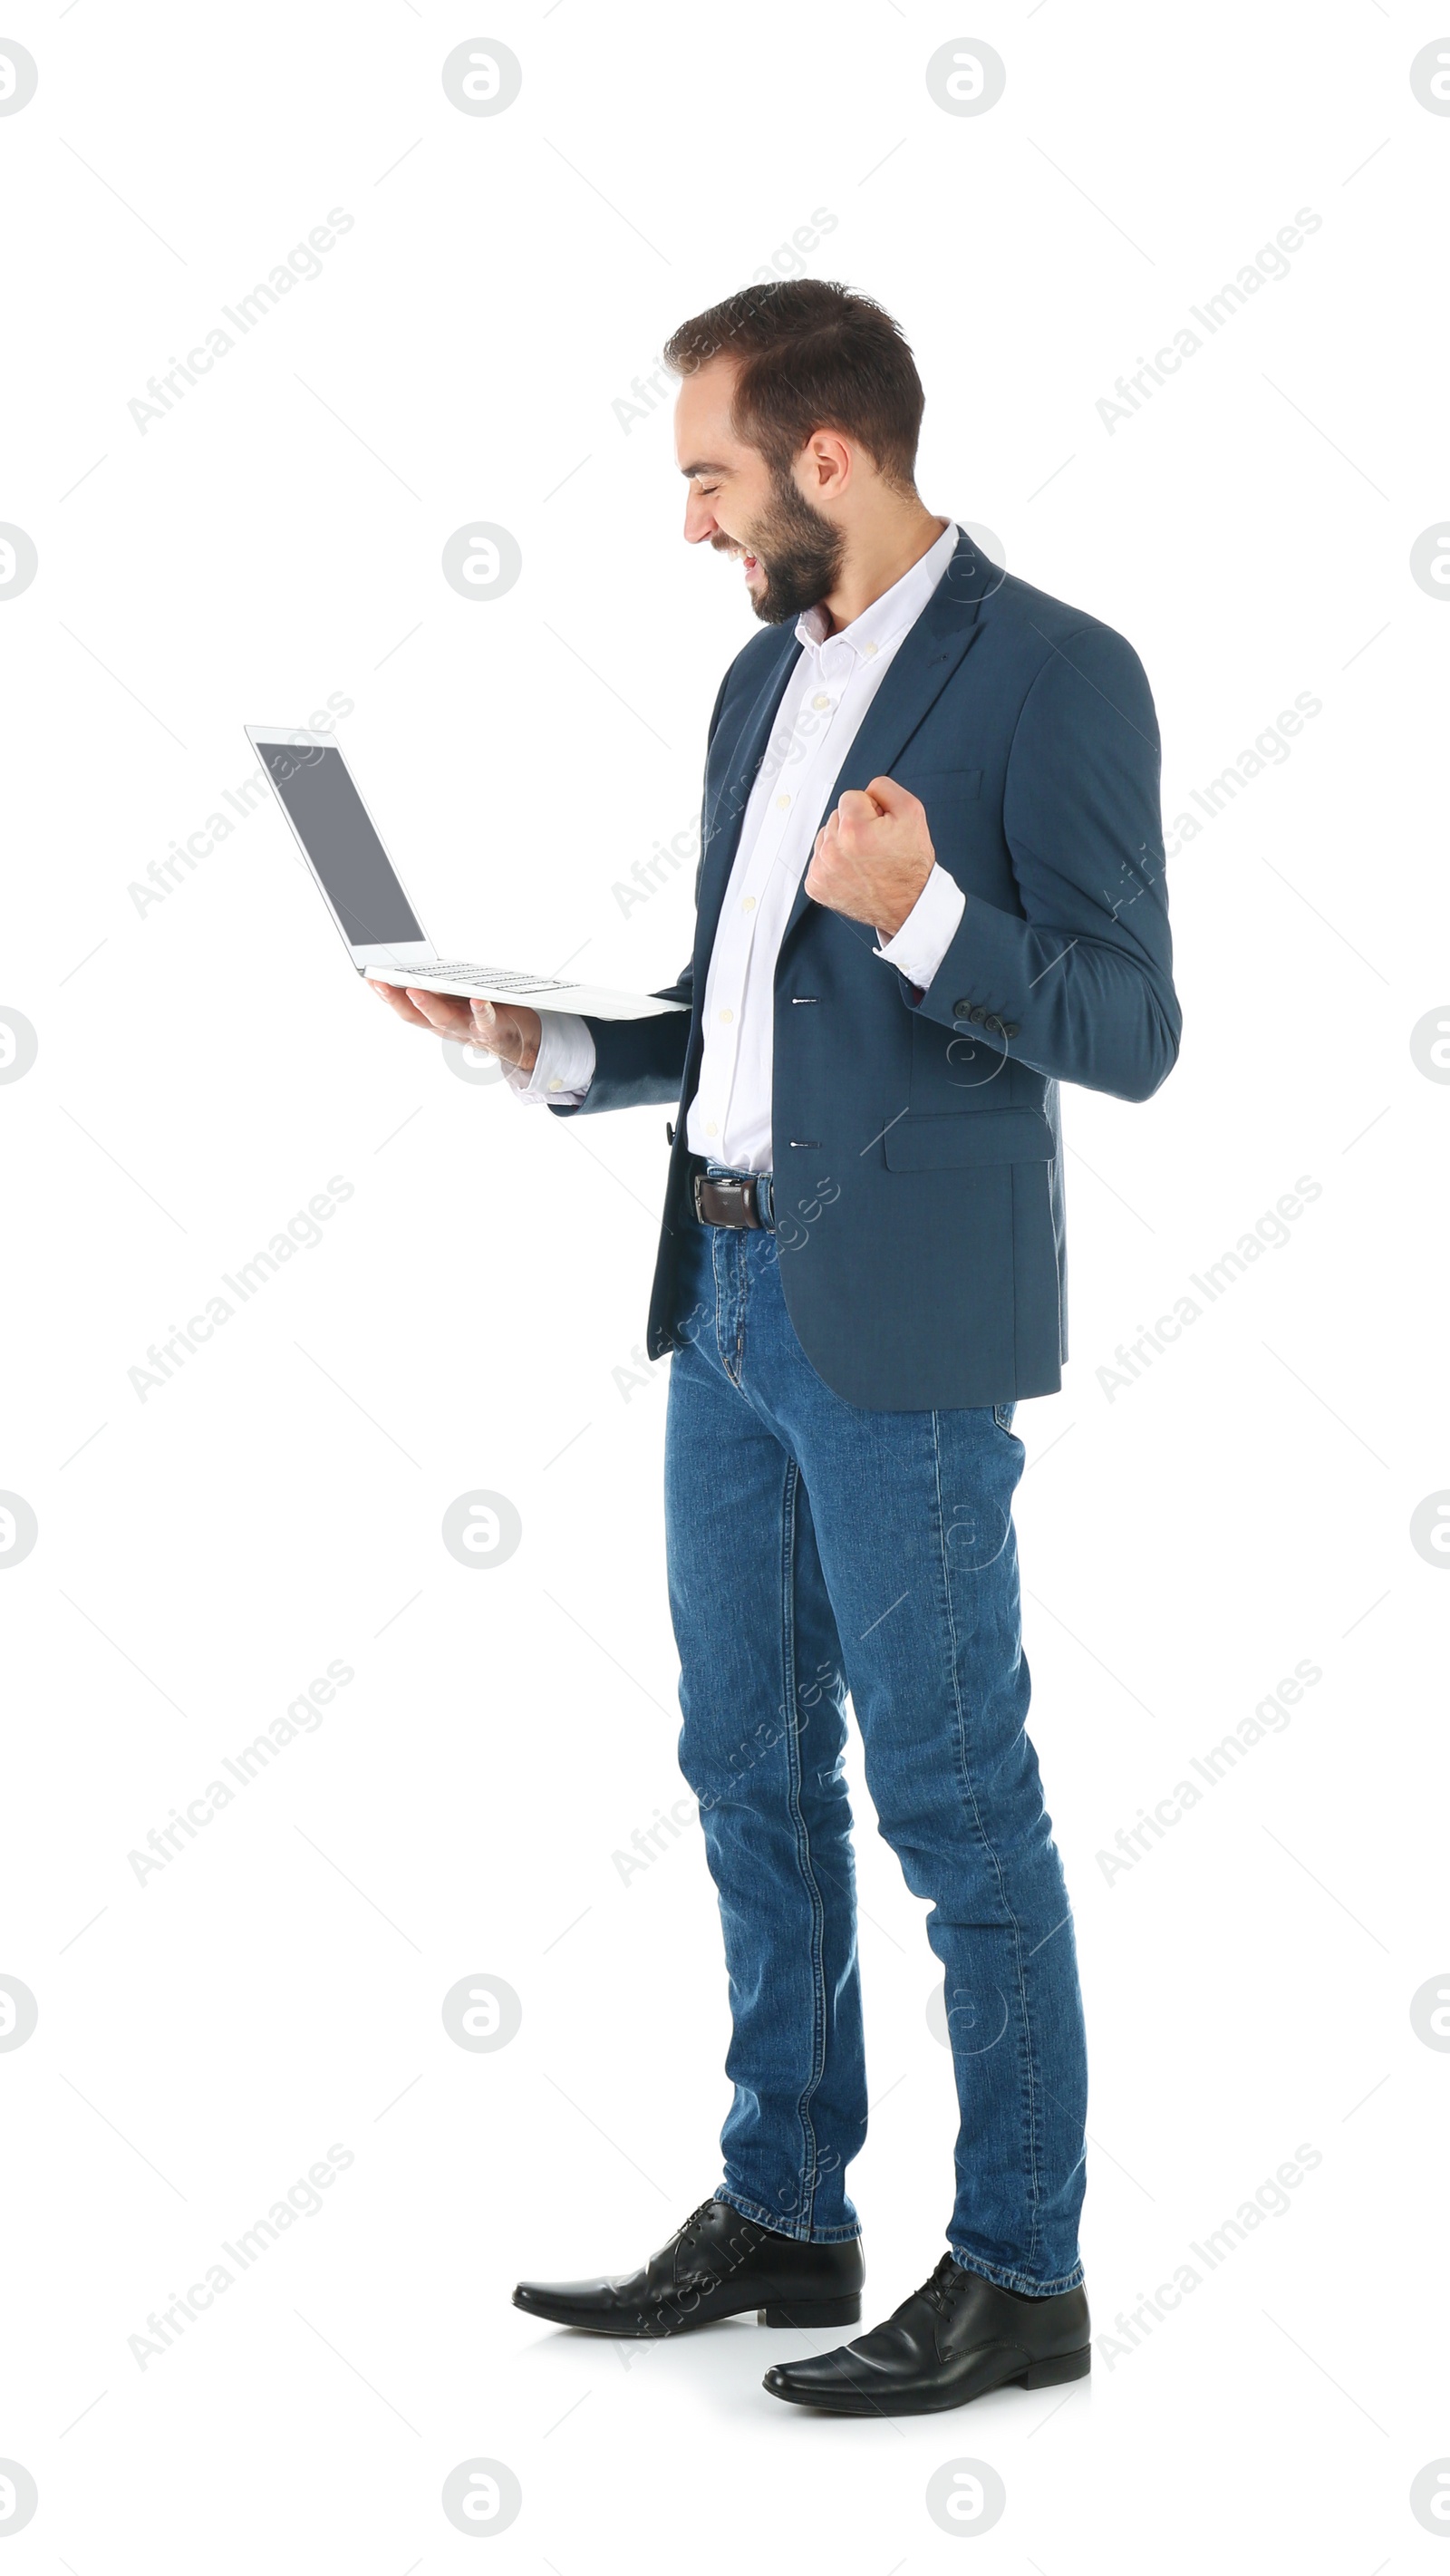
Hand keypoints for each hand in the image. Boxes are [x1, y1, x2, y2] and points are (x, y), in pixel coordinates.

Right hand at [369, 979, 540, 1072]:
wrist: (518, 1040)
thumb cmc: (481, 1013)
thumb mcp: (453, 999)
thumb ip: (435, 984)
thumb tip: (412, 960)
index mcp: (433, 1015)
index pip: (402, 1005)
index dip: (383, 993)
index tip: (367, 975)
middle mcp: (446, 1025)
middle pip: (413, 1016)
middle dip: (394, 999)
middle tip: (378, 982)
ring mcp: (467, 1028)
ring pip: (442, 1020)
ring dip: (427, 1006)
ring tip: (415, 990)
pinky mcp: (492, 1028)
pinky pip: (485, 1020)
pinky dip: (480, 1010)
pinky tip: (476, 999)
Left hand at [804, 774, 934, 940]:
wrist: (908, 905)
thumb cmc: (910, 864)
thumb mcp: (912, 812)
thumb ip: (884, 788)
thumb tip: (864, 790)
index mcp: (853, 829)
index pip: (850, 797)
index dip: (870, 809)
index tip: (880, 828)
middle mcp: (832, 850)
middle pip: (836, 816)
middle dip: (854, 825)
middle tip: (875, 846)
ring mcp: (821, 870)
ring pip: (825, 837)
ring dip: (842, 843)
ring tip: (864, 860)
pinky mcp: (815, 885)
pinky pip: (819, 859)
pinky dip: (834, 863)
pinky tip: (853, 872)